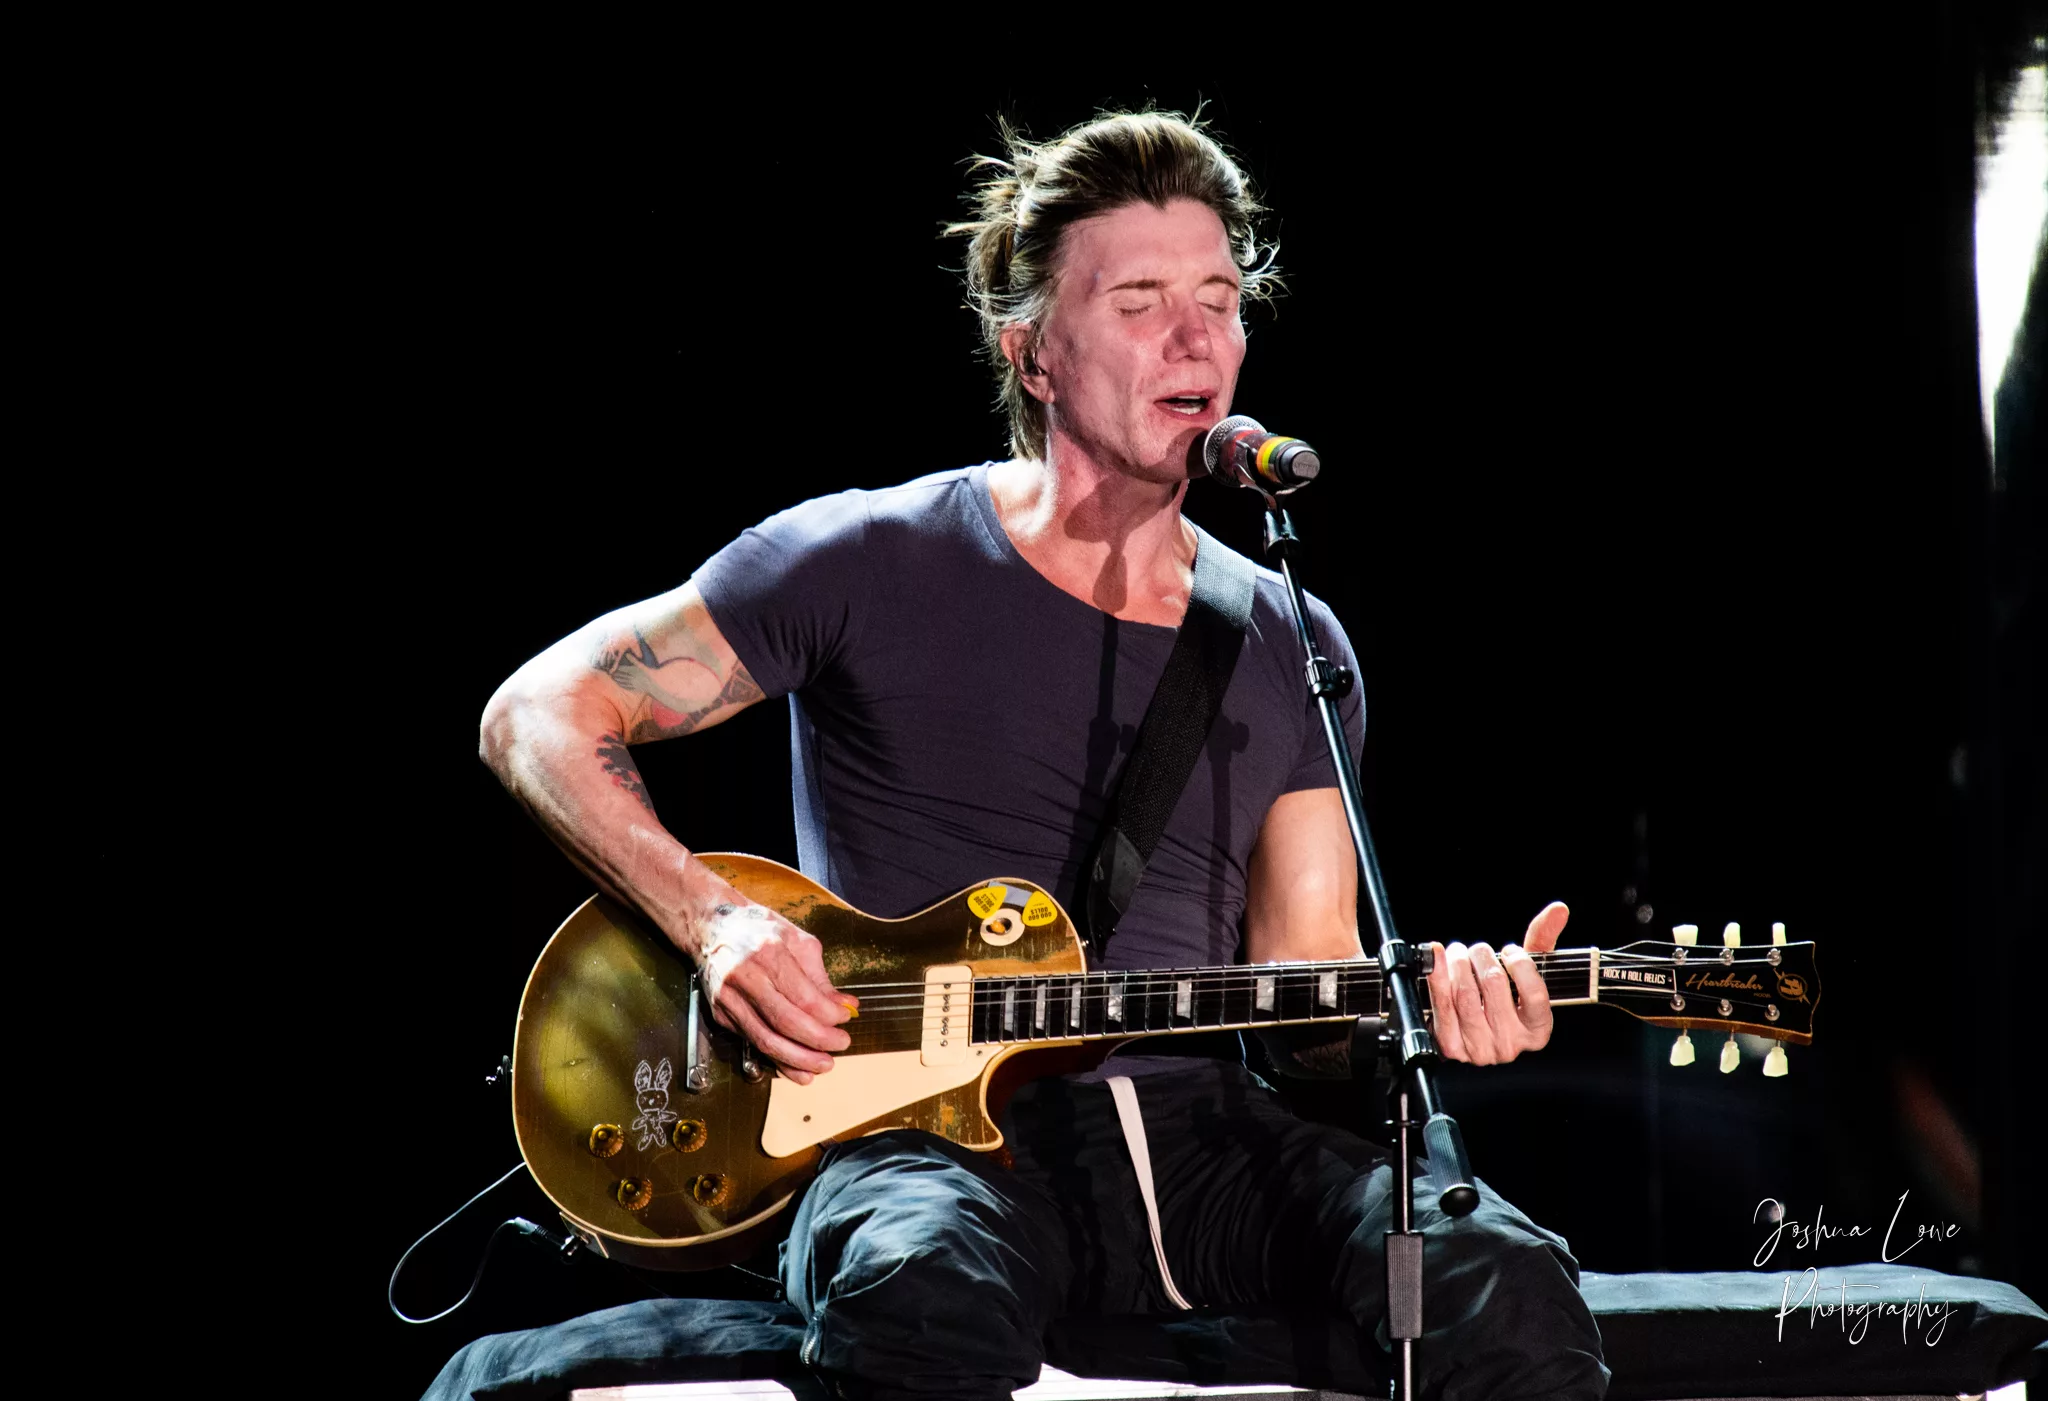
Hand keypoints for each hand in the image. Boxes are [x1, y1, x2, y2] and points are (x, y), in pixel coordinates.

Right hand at [691, 898, 855, 1084]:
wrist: (710, 928)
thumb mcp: (796, 941)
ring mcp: (729, 999)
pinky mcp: (721, 1015)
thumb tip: (845, 1006)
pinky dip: (778, 1060)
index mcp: (767, 953)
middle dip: (819, 1040)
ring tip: (823, 1064)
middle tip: (841, 1044)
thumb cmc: (756, 929)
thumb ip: (820, 977)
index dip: (829, 1014)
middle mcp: (745, 978)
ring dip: (799, 1059)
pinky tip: (797, 1069)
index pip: (804, 997)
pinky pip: (753, 1044)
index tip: (845, 1018)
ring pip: (766, 1041)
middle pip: (785, 1023)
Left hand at [1426, 902, 1567, 1064]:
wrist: (1474, 1034)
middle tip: (1477, 949)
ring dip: (1458, 962)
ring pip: (1466, 993)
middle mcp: (1510, 1043)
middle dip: (1482, 956)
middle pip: (1494, 985)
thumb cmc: (1507, 1000)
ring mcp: (1480, 1048)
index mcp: (1536, 1030)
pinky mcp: (1452, 1046)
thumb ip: (1542, 940)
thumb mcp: (1528, 973)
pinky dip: (1437, 975)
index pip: (1535, 994)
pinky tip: (1438, 959)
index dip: (1520, 964)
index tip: (1509, 951)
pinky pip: (1442, 1004)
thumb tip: (1558, 909)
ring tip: (1458, 952)